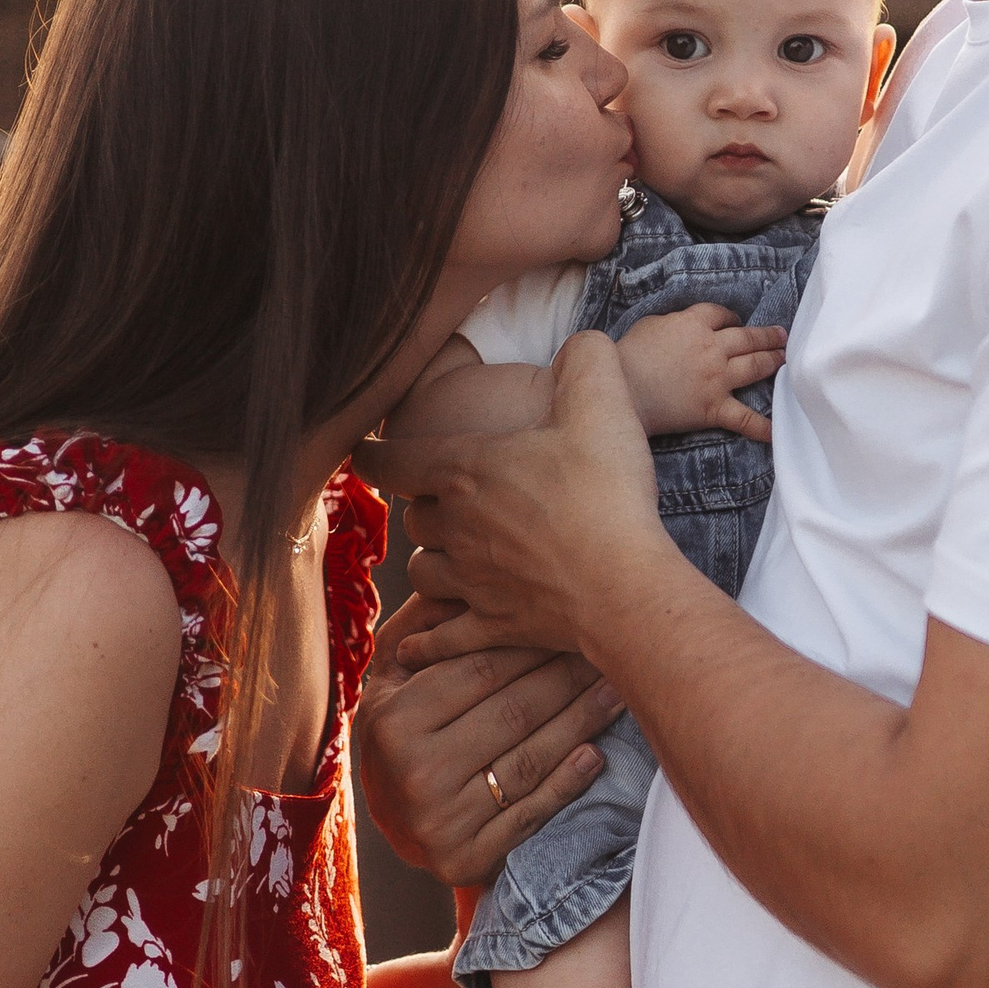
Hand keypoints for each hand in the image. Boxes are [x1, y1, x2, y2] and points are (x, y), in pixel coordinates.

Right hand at [354, 592, 623, 882]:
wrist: (391, 822)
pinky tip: (596, 753)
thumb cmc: (400, 729)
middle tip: (611, 647)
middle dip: (567, 676)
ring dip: (582, 723)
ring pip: (529, 761)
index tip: (574, 618)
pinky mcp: (464, 860)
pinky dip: (567, 783)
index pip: (480, 671)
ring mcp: (439, 821)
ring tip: (617, 692)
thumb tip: (465, 576)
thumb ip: (424, 627)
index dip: (533, 642)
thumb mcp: (393, 676)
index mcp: (392, 719)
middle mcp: (412, 772)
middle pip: (513, 713)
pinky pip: (530, 815)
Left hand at [373, 335, 682, 665]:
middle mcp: (455, 527)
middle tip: (444, 501)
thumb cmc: (609, 494)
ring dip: (430, 561)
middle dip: (424, 507)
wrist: (625, 586)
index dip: (372, 454)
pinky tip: (416, 646)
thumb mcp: (604, 405)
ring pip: (423, 571)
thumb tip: (580, 341)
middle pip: (415, 516)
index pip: (392, 460)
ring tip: (448, 558)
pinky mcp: (493, 625)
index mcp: (465, 471)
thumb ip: (586, 360)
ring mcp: (472, 581)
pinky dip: (427, 641)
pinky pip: (443, 637)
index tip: (363, 452)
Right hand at [614, 304, 784, 439]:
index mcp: (694, 324)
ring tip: (783, 359)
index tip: (736, 322)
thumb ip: (673, 323)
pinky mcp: (714, 408)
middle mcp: (712, 348)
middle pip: (748, 338)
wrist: (622, 388)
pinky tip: (777, 430)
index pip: (722, 314)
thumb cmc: (628, 355)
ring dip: (773, 361)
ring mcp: (717, 379)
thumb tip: (682, 328)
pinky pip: (744, 418)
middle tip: (781, 337)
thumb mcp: (650, 325)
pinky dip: (762, 426)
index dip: (731, 317)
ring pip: (755, 366)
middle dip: (767, 336)